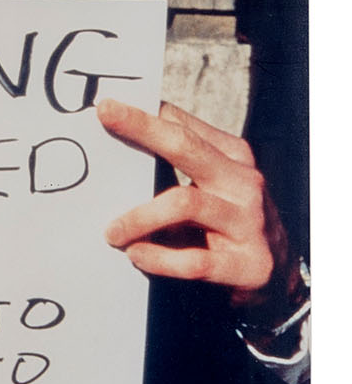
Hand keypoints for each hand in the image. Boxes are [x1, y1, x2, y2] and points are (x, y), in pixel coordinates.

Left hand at [97, 98, 299, 316]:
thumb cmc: (229, 221)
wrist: (277, 276)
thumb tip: (127, 128)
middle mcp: (244, 183)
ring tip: (112, 232)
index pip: (185, 128)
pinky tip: (137, 255)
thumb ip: (180, 161)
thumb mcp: (213, 185)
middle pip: (187, 148)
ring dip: (139, 217)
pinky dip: (159, 258)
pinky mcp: (247, 264)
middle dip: (143, 130)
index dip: (145, 116)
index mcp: (234, 158)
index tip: (107, 107)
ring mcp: (248, 222)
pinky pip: (194, 260)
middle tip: (105, 119)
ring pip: (184, 204)